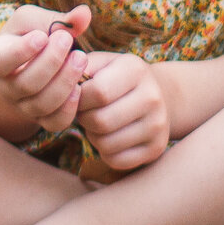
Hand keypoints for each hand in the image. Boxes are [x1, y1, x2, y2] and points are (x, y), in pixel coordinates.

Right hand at [0, 5, 91, 139]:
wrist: (32, 63)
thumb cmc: (31, 35)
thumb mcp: (36, 21)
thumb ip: (57, 19)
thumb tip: (84, 14)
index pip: (0, 61)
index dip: (20, 52)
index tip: (41, 37)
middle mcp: (6, 88)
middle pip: (26, 84)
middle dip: (50, 62)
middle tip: (67, 40)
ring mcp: (24, 106)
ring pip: (41, 104)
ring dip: (64, 81)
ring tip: (81, 58)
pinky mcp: (43, 119)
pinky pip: (55, 123)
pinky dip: (69, 108)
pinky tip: (80, 87)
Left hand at [74, 50, 170, 172]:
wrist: (158, 95)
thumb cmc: (117, 79)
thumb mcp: (102, 64)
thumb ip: (79, 68)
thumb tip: (65, 85)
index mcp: (137, 70)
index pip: (97, 93)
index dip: (80, 99)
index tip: (81, 97)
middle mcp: (153, 96)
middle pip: (100, 121)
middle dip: (85, 119)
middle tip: (88, 113)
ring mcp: (158, 124)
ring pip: (106, 144)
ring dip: (94, 137)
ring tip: (100, 124)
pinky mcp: (156, 148)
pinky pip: (117, 160)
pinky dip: (106, 152)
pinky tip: (112, 137)